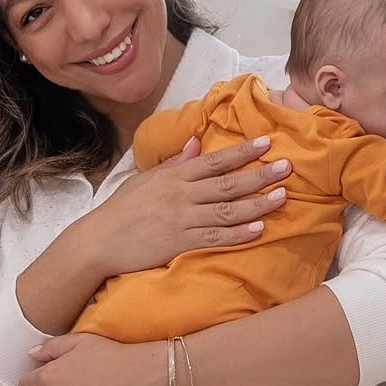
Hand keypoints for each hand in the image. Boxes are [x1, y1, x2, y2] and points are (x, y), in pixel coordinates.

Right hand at [82, 135, 291, 279]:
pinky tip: (258, 229)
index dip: (243, 151)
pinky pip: (214, 238)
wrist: (98, 241)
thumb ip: (174, 164)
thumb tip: (196, 144)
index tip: (268, 142)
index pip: (214, 160)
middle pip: (227, 183)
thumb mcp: (146, 180)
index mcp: (174, 177)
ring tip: (282, 196)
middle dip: (259, 174)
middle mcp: (181, 195)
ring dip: (256, 203)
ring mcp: (181, 220)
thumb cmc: (121, 210)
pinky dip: (237, 233)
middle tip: (287, 166)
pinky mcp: (179, 243)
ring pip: (226, 210)